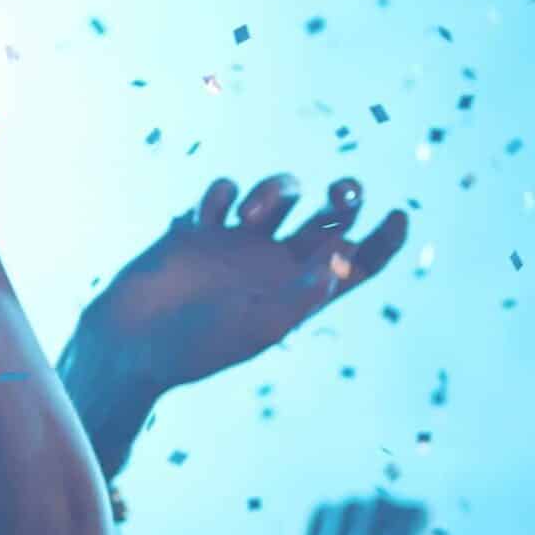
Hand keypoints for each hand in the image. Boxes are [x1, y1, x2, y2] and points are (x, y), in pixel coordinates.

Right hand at [74, 176, 410, 406]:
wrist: (133, 342)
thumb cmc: (198, 345)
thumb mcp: (258, 327)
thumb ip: (301, 297)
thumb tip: (342, 263)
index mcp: (301, 296)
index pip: (357, 264)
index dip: (384, 241)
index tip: (401, 214)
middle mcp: (278, 266)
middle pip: (329, 219)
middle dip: (344, 197)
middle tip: (344, 189)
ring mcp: (241, 243)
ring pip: (281, 193)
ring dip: (275, 191)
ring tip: (250, 215)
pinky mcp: (203, 228)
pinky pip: (227, 189)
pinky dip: (225, 194)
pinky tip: (207, 218)